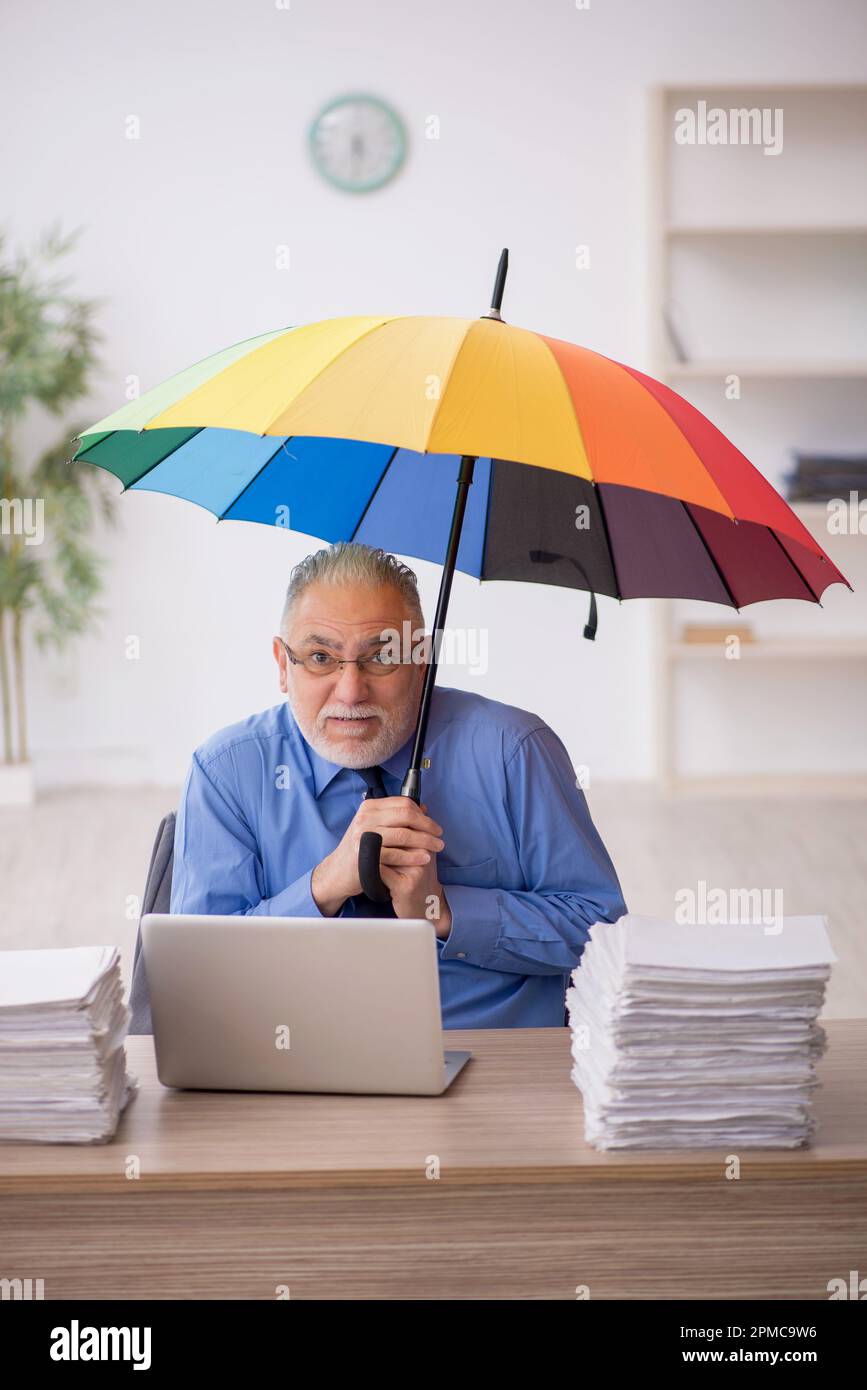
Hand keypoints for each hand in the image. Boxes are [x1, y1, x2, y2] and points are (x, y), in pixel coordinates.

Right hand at [312, 796, 446, 926]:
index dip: (423, 814)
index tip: (433, 825)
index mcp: (369, 807)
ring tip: (436, 847)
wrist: (339, 872)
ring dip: (425, 841)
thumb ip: (396, 817)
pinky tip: (425, 858)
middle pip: (406, 816)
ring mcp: (364, 835)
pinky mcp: (365, 853)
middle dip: (427, 826)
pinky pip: (397, 853)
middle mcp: (365, 817)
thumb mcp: (375, 827)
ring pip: (404, 834)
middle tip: (439, 836)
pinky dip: (414, 856)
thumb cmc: (360, 849)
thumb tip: (424, 808)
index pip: (403, 803)